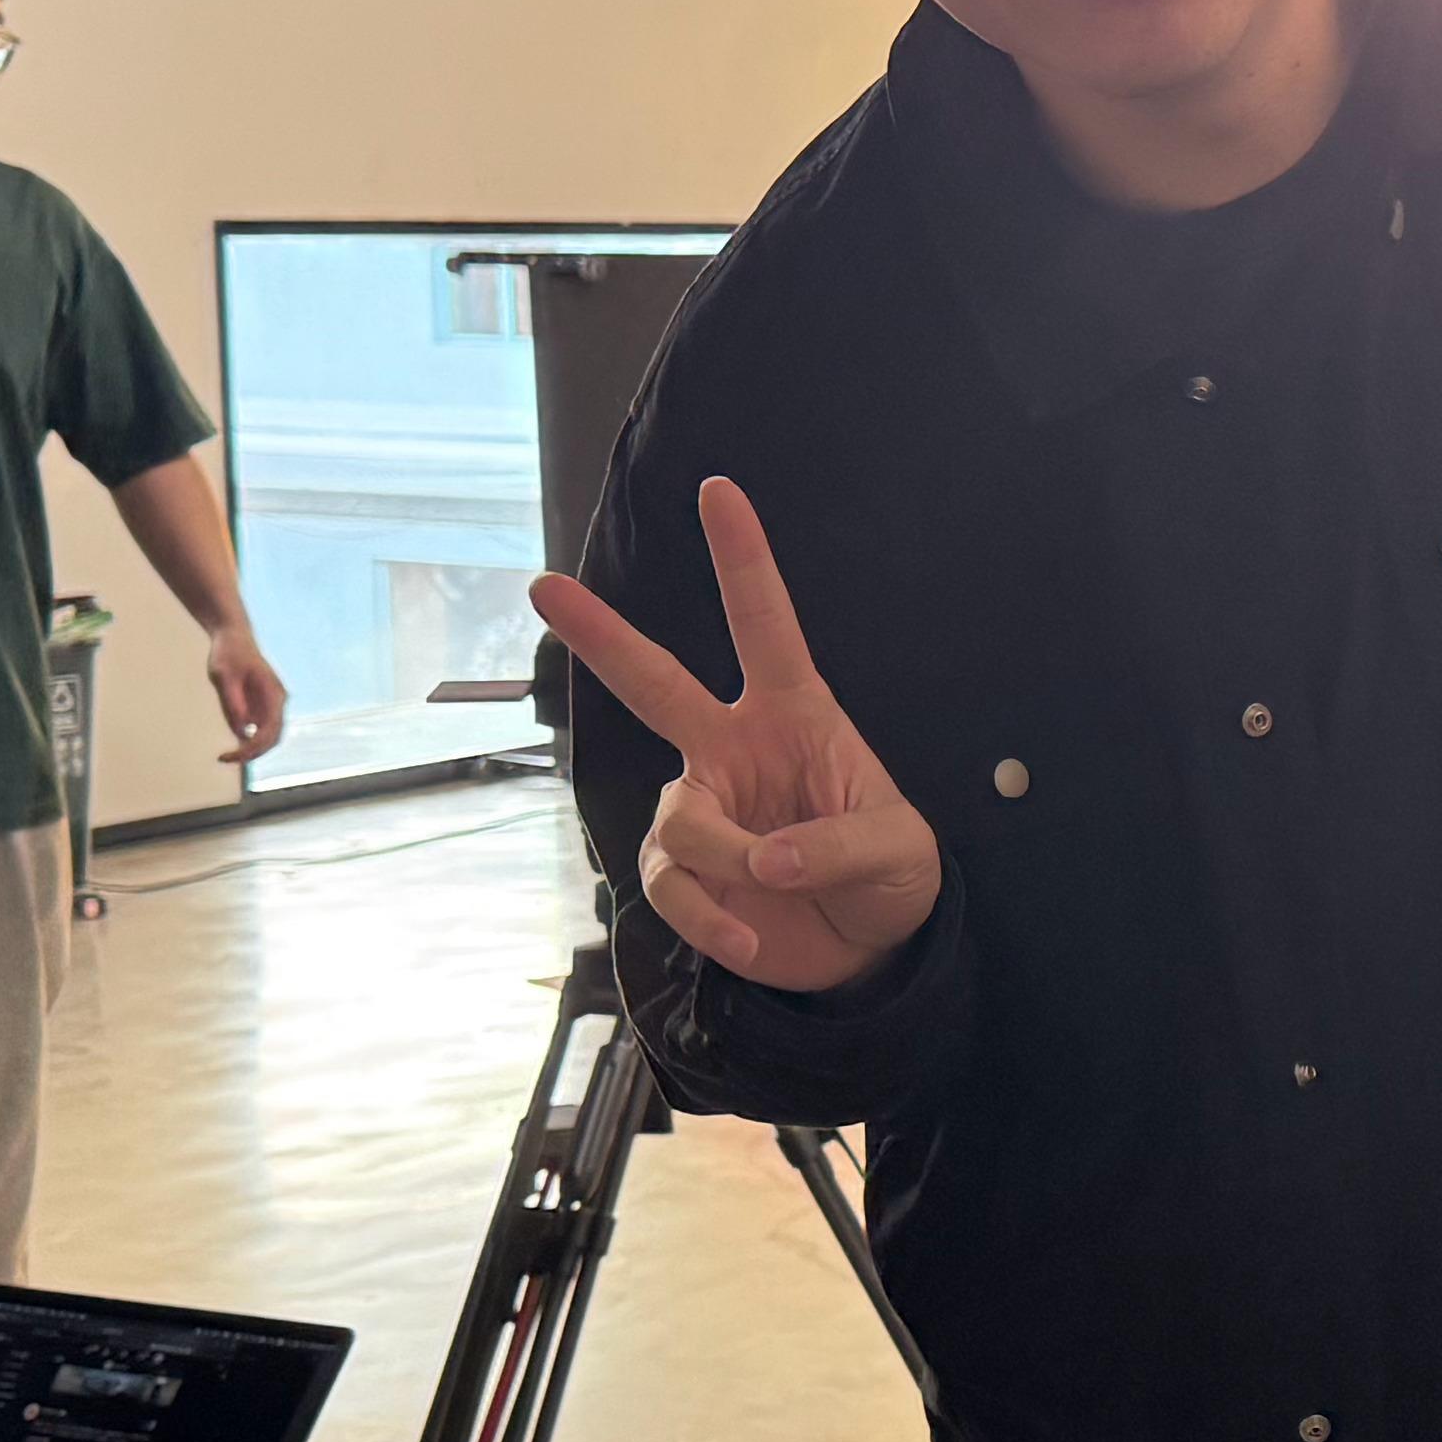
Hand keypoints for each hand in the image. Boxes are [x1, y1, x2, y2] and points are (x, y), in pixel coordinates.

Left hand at [207, 617, 290, 764]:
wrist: (233, 637)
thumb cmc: (229, 653)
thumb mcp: (223, 676)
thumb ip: (232, 702)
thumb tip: (241, 730)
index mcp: (273, 694)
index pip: (269, 731)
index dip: (251, 748)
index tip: (230, 755)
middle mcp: (277, 702)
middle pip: (273, 738)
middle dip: (252, 753)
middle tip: (226, 759)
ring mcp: (270, 705)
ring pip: (267, 737)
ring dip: (250, 749)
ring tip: (227, 756)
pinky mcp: (261, 706)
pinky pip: (258, 730)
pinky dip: (247, 741)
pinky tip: (230, 745)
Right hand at [531, 476, 941, 995]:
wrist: (873, 951)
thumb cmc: (892, 874)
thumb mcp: (898, 849)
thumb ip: (837, 845)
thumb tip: (765, 860)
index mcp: (795, 714)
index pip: (765, 624)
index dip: (742, 559)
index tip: (718, 491)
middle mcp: (734, 749)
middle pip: (653, 681)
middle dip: (599, 635)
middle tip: (544, 587)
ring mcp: (703, 809)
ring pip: (678, 821)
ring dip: (726, 861)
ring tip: (776, 888)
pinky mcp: (686, 874)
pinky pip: (670, 885)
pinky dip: (709, 916)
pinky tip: (748, 937)